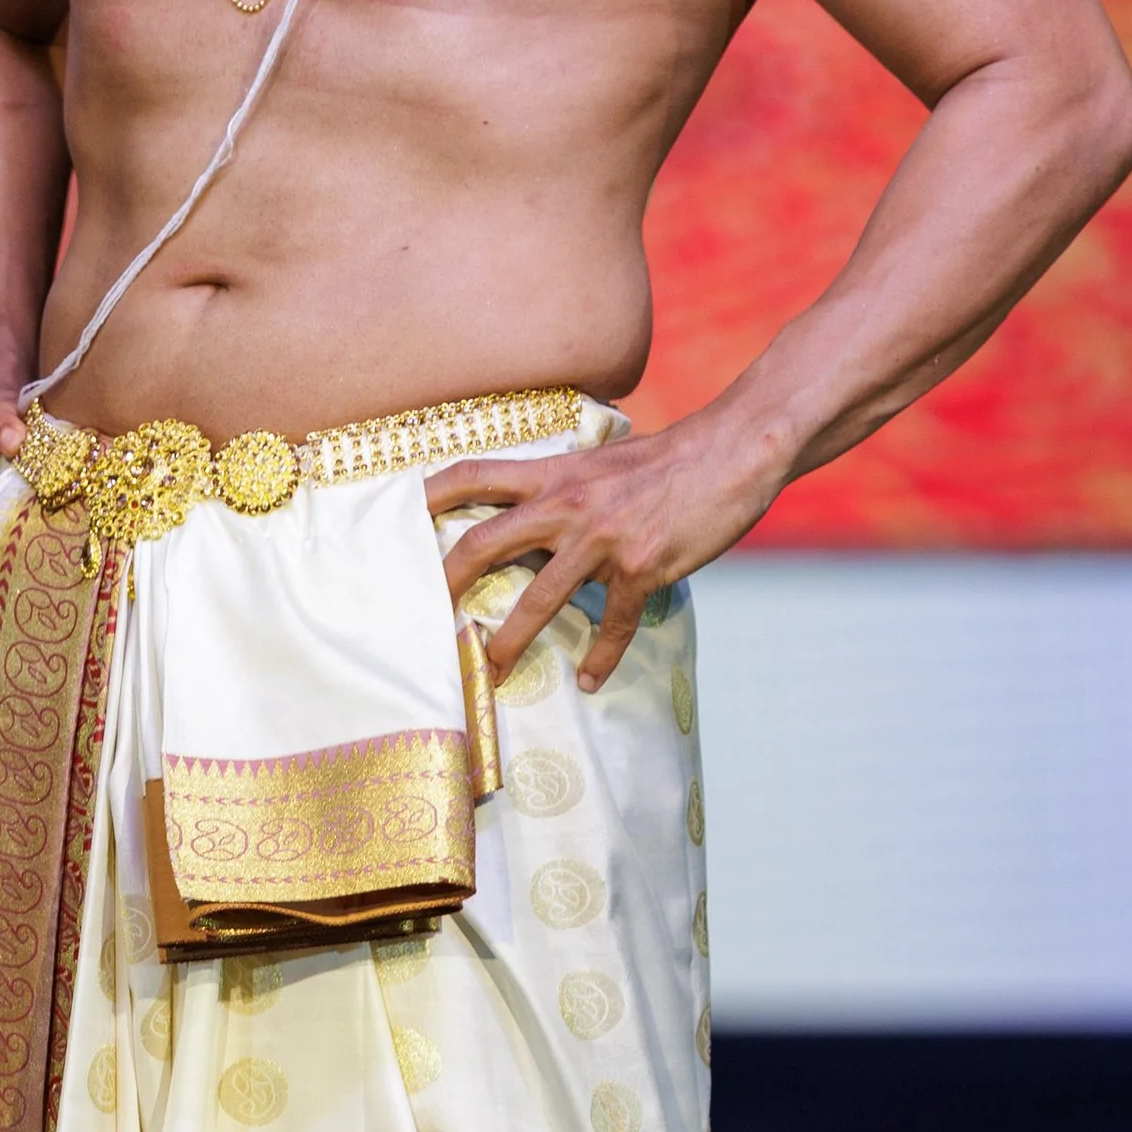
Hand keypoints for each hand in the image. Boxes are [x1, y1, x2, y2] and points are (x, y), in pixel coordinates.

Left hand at [427, 410, 782, 689]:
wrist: (731, 452)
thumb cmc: (668, 458)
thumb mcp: (604, 459)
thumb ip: (566, 482)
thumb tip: (536, 504)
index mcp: (554, 474)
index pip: (474, 475)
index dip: (431, 493)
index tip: (400, 515)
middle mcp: (568, 505)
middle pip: (485, 543)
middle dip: (449, 585)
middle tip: (426, 619)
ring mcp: (603, 539)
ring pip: (539, 599)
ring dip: (510, 641)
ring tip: (492, 671)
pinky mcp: (641, 568)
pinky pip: (614, 624)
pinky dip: (602, 658)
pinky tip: (590, 680)